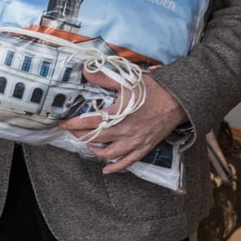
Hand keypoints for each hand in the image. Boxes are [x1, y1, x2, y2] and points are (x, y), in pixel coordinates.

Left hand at [59, 69, 187, 173]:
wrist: (177, 102)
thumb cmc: (152, 91)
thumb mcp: (126, 81)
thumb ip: (104, 78)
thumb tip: (85, 72)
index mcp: (118, 116)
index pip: (89, 123)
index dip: (73, 124)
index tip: (62, 124)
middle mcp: (124, 132)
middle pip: (95, 139)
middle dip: (80, 136)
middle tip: (72, 131)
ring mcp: (134, 143)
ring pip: (109, 154)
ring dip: (95, 151)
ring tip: (89, 144)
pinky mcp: (143, 148)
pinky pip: (127, 162)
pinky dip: (115, 167)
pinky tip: (107, 169)